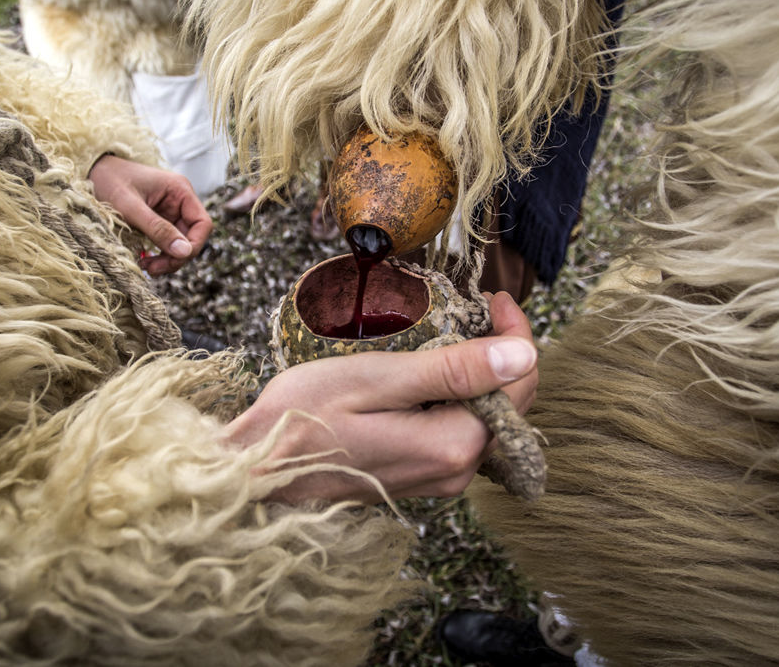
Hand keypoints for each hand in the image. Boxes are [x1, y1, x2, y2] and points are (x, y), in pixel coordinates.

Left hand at [89, 154, 212, 275]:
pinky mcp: (158, 221)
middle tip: (153, 269)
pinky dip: (159, 256)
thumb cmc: (109, 181)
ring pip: (179, 244)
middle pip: (191, 237)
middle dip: (176, 257)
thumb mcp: (131, 207)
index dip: (193, 245)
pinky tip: (145, 261)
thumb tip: (184, 253)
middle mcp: (179, 201)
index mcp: (180, 190)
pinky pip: (166, 243)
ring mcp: (169, 212)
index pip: (202, 223)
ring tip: (146, 267)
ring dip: (167, 260)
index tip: (174, 259)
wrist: (90, 171)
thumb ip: (158, 229)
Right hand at [226, 292, 537, 502]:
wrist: (256, 470)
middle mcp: (456, 472)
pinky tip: (432, 375)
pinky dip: (459, 399)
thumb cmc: (301, 418)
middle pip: (511, 405)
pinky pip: (461, 434)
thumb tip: (522, 356)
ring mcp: (439, 481)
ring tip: (455, 333)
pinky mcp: (421, 479)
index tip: (494, 298)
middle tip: (478, 308)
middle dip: (503, 354)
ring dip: (482, 376)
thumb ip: (451, 370)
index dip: (516, 335)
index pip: (519, 385)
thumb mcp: (375, 378)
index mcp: (452, 444)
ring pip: (488, 419)